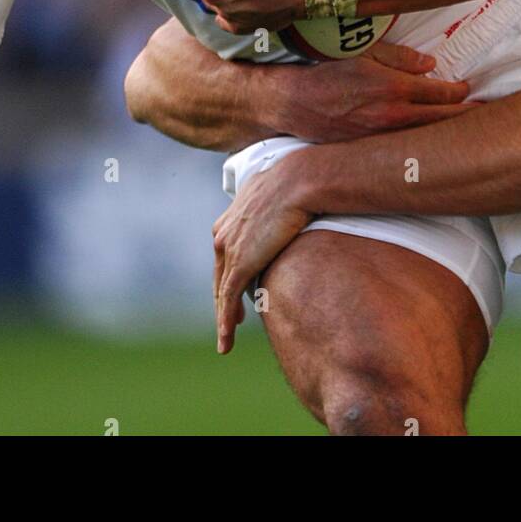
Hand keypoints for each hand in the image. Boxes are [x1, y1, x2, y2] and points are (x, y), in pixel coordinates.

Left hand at [212, 159, 312, 353]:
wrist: (300, 181)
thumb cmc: (299, 183)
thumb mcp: (280, 195)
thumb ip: (277, 209)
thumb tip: (293, 213)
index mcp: (231, 217)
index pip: (226, 254)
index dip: (230, 274)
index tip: (239, 290)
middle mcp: (223, 233)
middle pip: (220, 275)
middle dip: (224, 299)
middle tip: (233, 320)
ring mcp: (229, 248)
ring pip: (221, 291)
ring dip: (224, 318)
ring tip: (226, 340)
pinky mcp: (239, 263)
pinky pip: (228, 299)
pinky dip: (225, 322)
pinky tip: (226, 340)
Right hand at [276, 41, 471, 142]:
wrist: (295, 103)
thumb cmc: (329, 72)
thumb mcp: (365, 52)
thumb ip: (401, 57)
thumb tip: (432, 64)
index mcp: (394, 87)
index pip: (442, 93)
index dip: (461, 93)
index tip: (469, 90)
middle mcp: (393, 116)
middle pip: (442, 120)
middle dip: (465, 117)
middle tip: (484, 115)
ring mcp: (384, 137)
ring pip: (427, 138)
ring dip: (446, 134)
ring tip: (467, 133)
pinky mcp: (373, 150)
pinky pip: (405, 148)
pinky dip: (421, 144)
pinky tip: (432, 144)